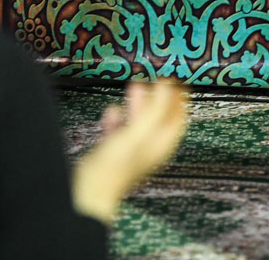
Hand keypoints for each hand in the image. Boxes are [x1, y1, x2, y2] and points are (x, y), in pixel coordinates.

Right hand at [72, 80, 188, 224]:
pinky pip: (120, 130)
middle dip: (157, 97)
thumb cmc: (115, 166)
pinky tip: (112, 112)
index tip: (176, 80)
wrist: (90, 189)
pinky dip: (118, 118)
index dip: (178, 98)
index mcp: (162, 144)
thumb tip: (167, 86)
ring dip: (138, 104)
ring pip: (140, 122)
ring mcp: (133, 150)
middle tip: (154, 79)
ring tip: (134, 86)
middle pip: (160, 118)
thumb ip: (155, 109)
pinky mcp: (115, 152)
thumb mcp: (139, 132)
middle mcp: (150, 147)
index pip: (178, 117)